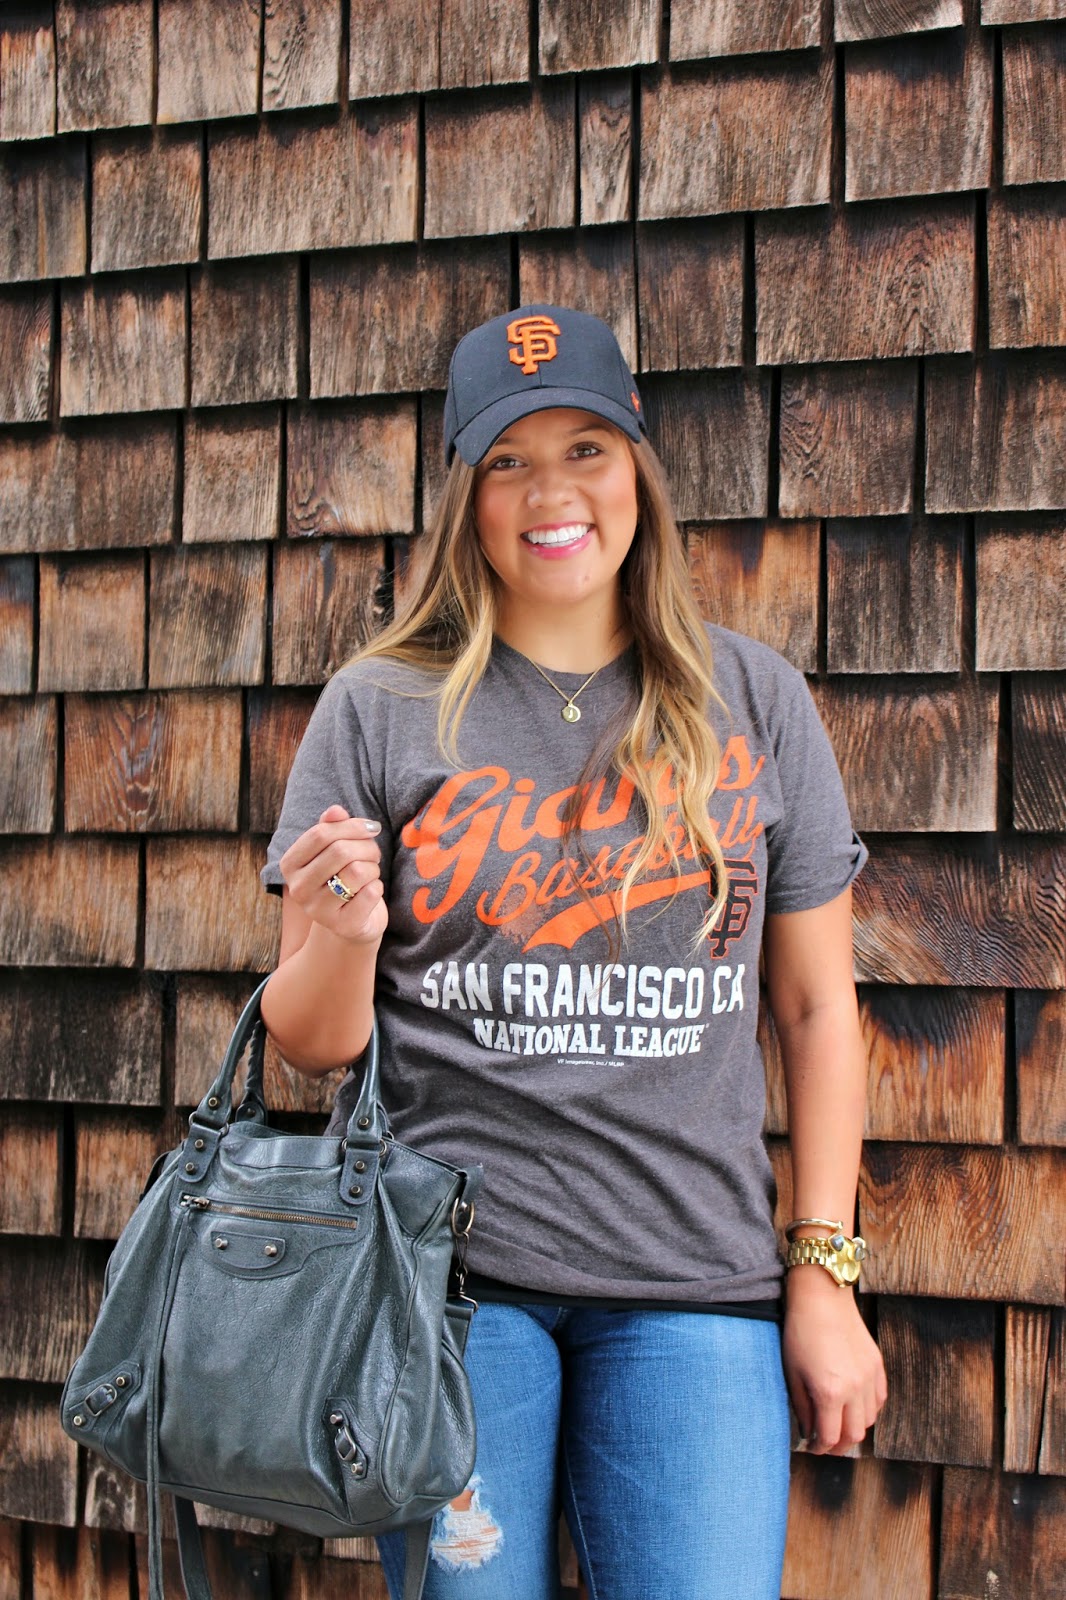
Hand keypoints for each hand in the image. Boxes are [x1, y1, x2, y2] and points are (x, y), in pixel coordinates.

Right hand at [278, 805, 387, 945]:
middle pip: (340, 851)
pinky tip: (370, 891)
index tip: (371, 828)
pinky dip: (377, 887)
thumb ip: (332, 827)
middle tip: (374, 853)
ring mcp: (318, 910)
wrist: (349, 920)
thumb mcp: (332, 850)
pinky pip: (371, 893)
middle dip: (367, 847)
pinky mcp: (342, 925)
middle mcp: (298, 888)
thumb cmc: (340, 876)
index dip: (352, 826)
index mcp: (290, 864)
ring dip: (373, 867)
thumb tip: (336, 811)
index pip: (320, 834)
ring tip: (370, 872)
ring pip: (357, 871)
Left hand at [781, 1268, 887, 1454]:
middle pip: (854, 1435)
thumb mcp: (793, 1373)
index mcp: (830, 1393)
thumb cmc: (801, 1332)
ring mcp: (870, 1377)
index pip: (830, 1437)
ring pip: (870, 1420)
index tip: (812, 1447)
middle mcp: (855, 1389)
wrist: (822, 1297)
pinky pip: (879, 1400)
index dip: (819, 1448)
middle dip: (839, 1444)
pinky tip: (854, 1405)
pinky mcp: (877, 1365)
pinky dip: (869, 1409)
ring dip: (855, 1428)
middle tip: (826, 1442)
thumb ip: (802, 1408)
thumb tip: (809, 1432)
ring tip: (839, 1423)